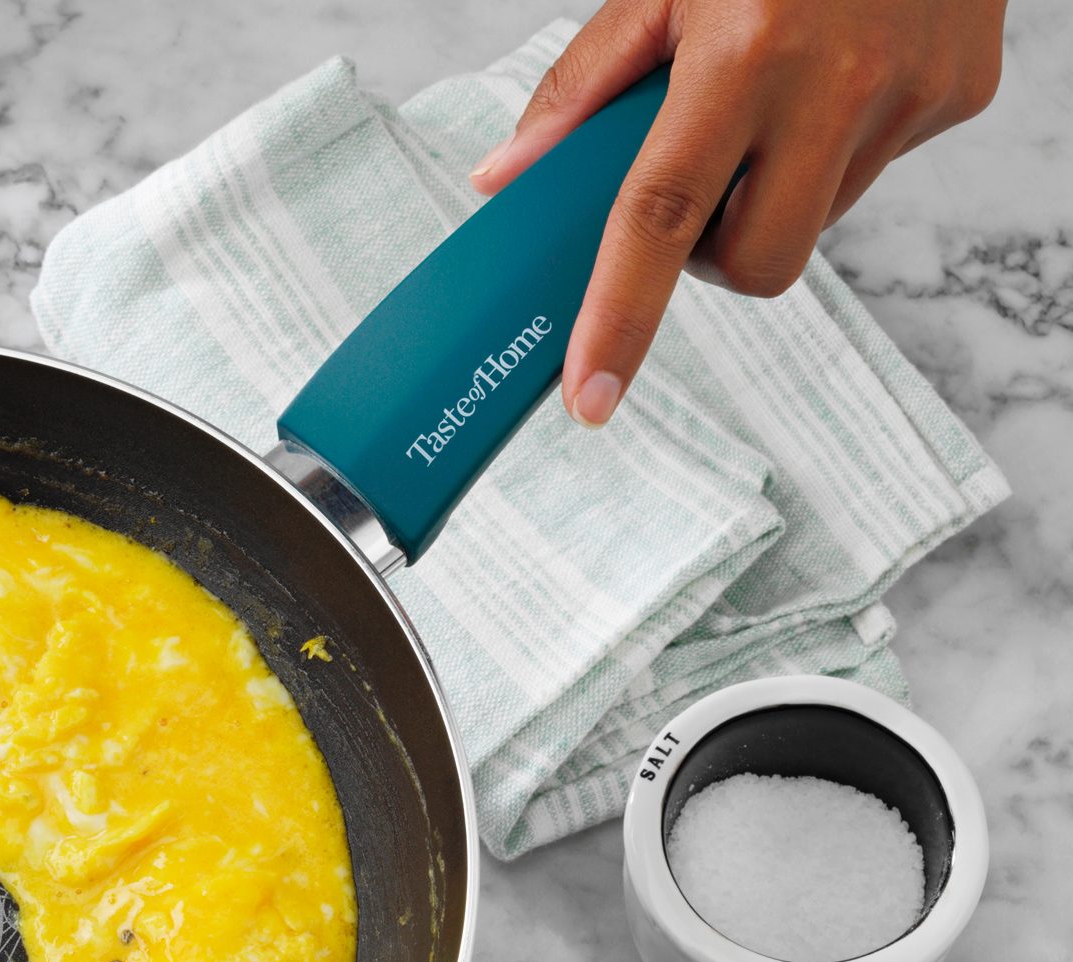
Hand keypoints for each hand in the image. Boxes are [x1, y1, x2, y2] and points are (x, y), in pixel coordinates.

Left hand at [468, 0, 1005, 428]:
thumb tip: (508, 176)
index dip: (619, 318)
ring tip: (773, 95)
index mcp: (745, 56)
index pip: (660, 219)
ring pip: (811, 224)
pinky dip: (832, 148)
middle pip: (755, 264)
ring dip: (772, 190)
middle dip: (712, 256)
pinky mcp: (960, 96)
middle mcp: (836, 86)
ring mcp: (911, 98)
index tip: (589, 398)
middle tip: (698, 178)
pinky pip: (869, 174)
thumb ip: (583, 85)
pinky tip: (837, 73)